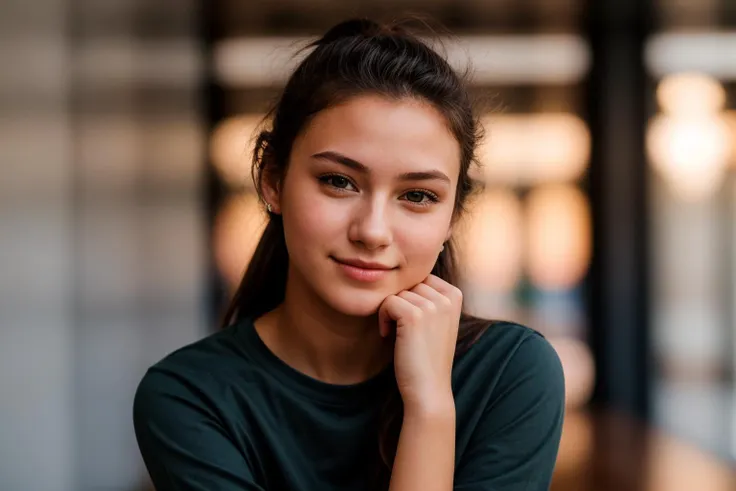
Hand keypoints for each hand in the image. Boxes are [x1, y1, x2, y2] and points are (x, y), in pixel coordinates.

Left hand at [378, 274, 461, 413]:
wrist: (428, 389)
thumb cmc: (425, 355)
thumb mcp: (434, 321)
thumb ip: (427, 296)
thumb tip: (401, 272)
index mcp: (455, 294)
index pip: (420, 278)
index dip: (409, 297)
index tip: (410, 321)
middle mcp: (448, 297)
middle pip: (408, 283)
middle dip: (399, 303)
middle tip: (400, 329)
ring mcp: (433, 305)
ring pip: (396, 292)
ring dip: (390, 312)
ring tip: (396, 334)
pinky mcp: (415, 315)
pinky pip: (387, 302)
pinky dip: (382, 318)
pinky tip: (387, 335)